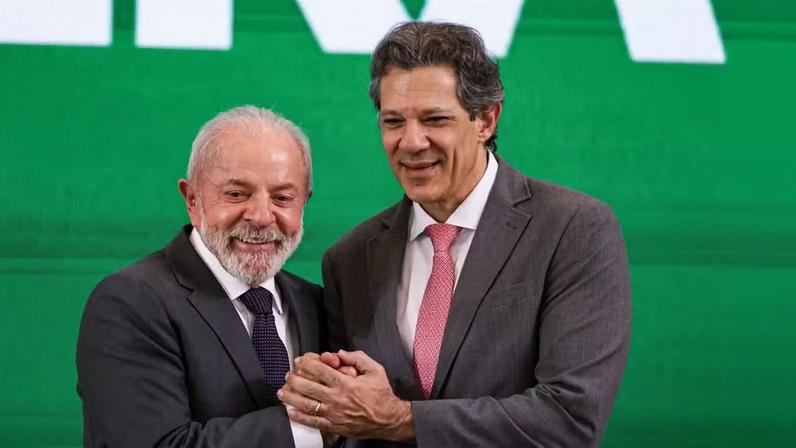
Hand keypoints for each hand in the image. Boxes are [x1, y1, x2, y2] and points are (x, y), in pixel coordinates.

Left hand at [278, 350, 414, 441]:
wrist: (389, 419)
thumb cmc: (382, 394)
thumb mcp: (375, 370)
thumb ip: (358, 357)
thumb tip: (340, 353)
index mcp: (346, 383)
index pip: (320, 371)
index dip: (306, 364)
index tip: (299, 361)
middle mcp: (337, 398)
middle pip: (309, 387)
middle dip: (294, 380)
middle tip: (288, 376)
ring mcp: (334, 414)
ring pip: (307, 405)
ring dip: (292, 398)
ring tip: (283, 392)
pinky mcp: (334, 426)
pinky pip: (313, 422)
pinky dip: (300, 417)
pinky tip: (291, 411)